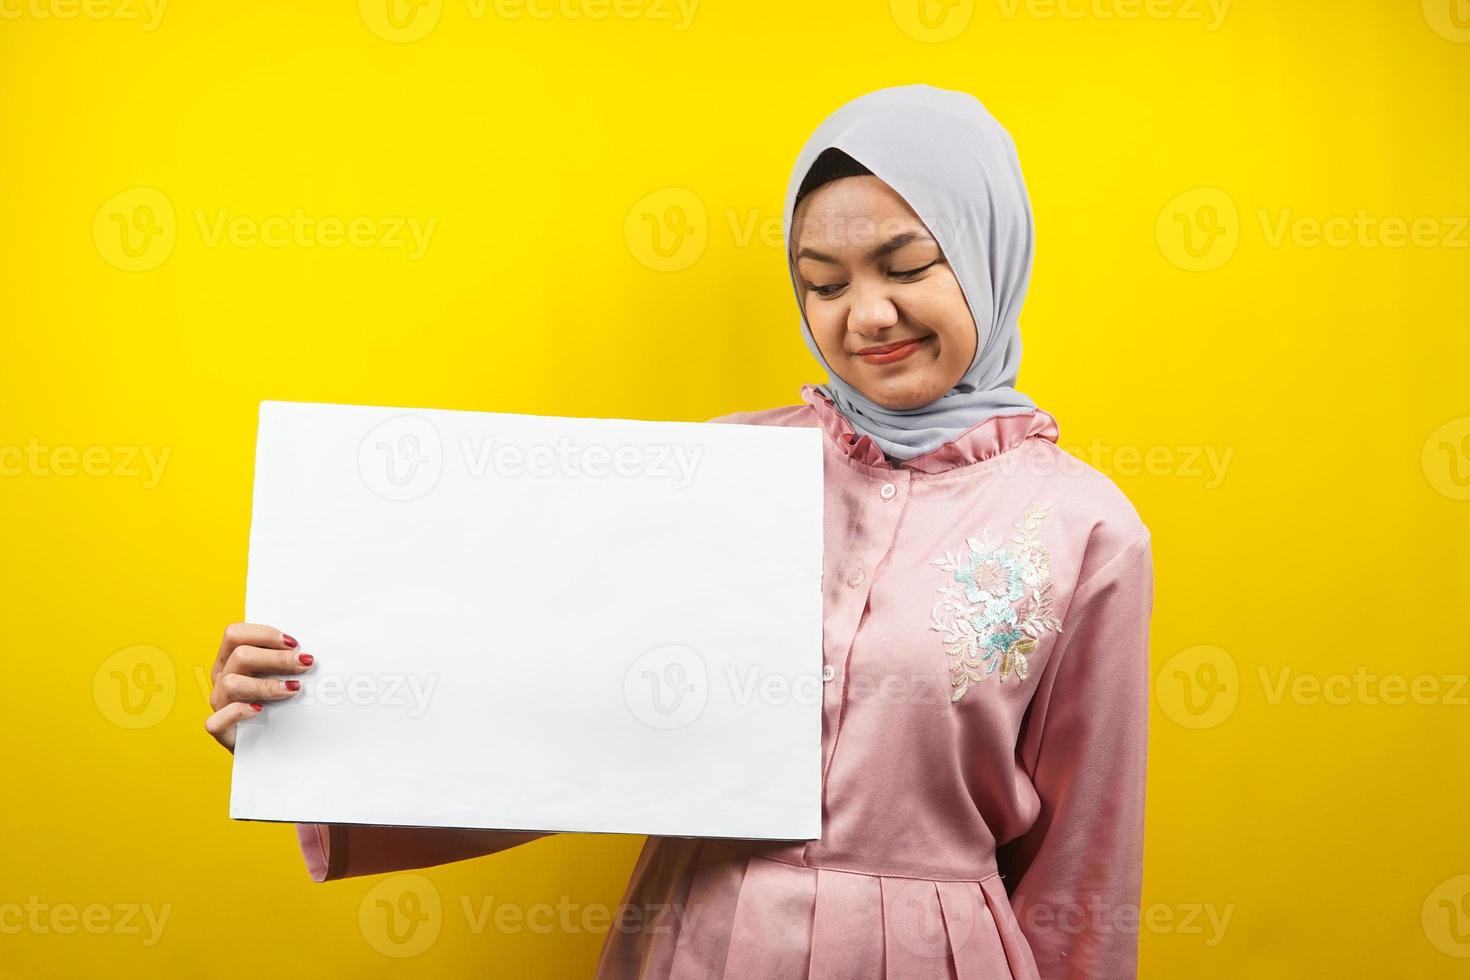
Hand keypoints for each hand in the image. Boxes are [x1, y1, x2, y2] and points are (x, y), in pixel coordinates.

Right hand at [204, 622, 313, 752]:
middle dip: (277, 658)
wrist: (269, 740)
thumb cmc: (276, 702)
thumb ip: (284, 660)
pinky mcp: (220, 730)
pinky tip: (260, 711)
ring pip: (233, 684)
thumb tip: (308, 652)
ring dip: (267, 684)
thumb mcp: (278, 674)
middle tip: (304, 664)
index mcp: (230, 659)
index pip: (235, 634)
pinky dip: (239, 713)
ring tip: (293, 688)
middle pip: (240, 656)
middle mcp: (222, 678)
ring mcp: (219, 703)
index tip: (294, 643)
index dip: (265, 634)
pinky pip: (218, 720)